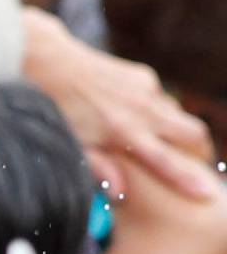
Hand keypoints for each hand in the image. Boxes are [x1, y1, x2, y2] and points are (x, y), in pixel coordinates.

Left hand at [19, 9, 214, 203]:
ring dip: (178, 133)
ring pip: (179, 115)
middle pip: (191, 133)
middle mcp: (142, 109)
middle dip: (199, 151)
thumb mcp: (71, 145)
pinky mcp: (142, 75)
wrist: (48, 60)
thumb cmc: (54, 110)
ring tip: (166, 149)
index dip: (188, 179)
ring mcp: (145, 89)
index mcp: (123, 131)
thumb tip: (121, 192)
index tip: (206, 194)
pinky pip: (160, 99)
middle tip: (197, 166)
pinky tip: (136, 119)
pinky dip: (157, 113)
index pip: (164, 161)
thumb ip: (98, 167)